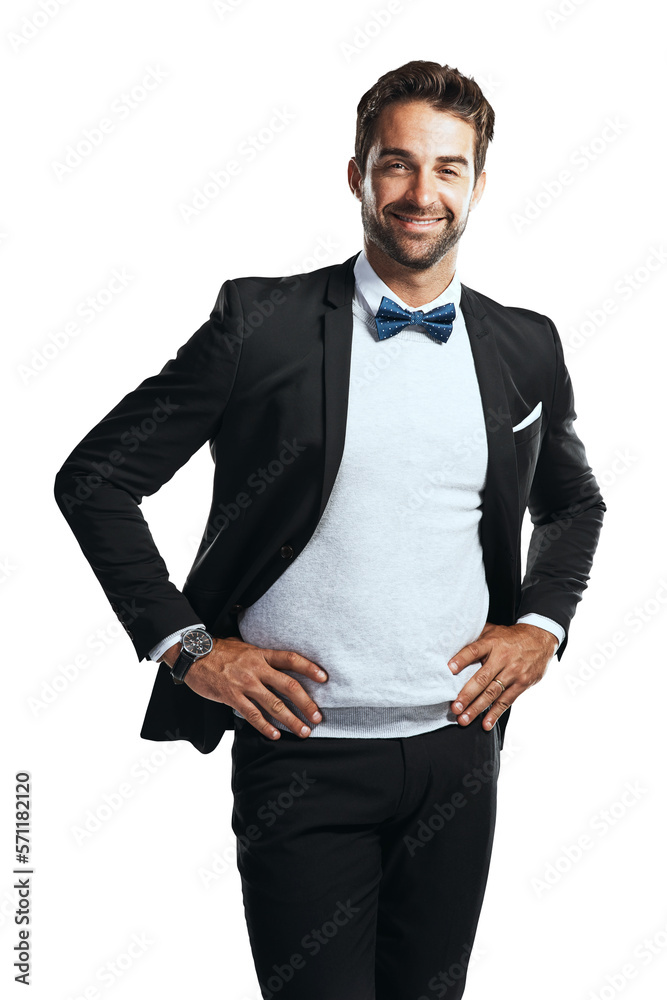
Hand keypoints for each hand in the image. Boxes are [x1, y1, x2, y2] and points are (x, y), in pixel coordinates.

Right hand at [162, 637, 327, 739]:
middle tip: (317, 717)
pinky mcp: (232, 697)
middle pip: (289, 686)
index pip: (291, 659)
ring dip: (291, 720)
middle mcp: (256, 668)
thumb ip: (261, 655)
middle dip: (306, 703)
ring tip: (303, 731)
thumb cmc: (220, 651)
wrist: (194, 655)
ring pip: (274, 704)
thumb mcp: (244, 647)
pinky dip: (266, 726)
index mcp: (261, 654)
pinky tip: (275, 734)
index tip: (324, 678)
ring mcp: (245, 684)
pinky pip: (252, 715)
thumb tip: (275, 661)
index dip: (309, 668)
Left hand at [447, 622, 558, 730]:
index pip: (474, 651)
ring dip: (477, 708)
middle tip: (454, 707)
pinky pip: (506, 700)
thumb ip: (475, 638)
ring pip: (493, 693)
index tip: (449, 669)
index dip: (461, 659)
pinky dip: (495, 713)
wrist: (540, 639)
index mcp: (492, 643)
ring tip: (463, 719)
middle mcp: (502, 658)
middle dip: (467, 694)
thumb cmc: (509, 637)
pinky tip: (486, 724)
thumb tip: (452, 644)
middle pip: (482, 678)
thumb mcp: (493, 631)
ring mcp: (513, 672)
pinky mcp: (522, 683)